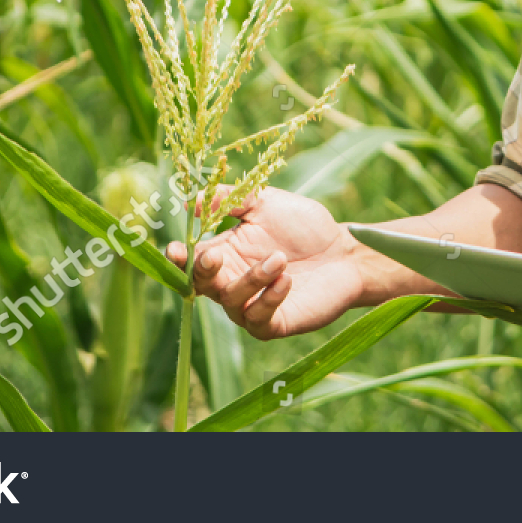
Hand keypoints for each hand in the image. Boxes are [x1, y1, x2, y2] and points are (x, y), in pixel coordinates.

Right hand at [165, 185, 362, 339]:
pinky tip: (286, 280)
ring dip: (251, 279)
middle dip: (203, 273)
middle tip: (216, 255)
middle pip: (202, 286)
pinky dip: (268, 300)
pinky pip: (258, 320)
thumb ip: (232, 199)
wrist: (346, 252)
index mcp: (226, 252)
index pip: (191, 260)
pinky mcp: (275, 323)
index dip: (178, 258)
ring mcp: (252, 305)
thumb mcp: (267, 203)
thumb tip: (194, 200)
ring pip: (232, 302)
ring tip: (279, 259)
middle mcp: (233, 282)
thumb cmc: (305, 227)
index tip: (175, 248)